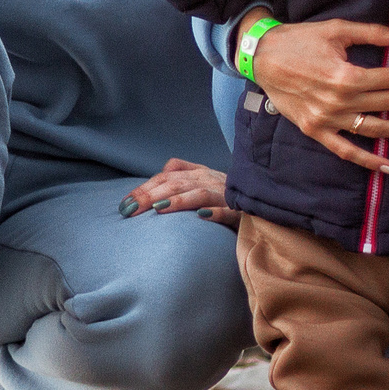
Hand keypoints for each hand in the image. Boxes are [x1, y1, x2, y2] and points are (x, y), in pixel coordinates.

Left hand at [120, 158, 239, 227]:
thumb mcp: (203, 181)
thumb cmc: (227, 195)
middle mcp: (210, 180)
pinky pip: (229, 211)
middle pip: (177, 184)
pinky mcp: (242, 211)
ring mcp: (226, 195)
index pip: (167, 176)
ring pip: (200, 194)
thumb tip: (157, 179)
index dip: (145, 188)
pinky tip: (202, 216)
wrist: (263, 203)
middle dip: (151, 195)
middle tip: (131, 210)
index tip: (125, 203)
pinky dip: (215, 213)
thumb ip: (181, 173)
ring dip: (178, 201)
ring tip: (157, 209)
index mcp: (199, 173)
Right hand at [246, 15, 388, 174]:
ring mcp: (327, 120)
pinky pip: (345, 150)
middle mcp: (339, 102)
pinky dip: (367, 160)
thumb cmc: (299, 39)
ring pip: (375, 129)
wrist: (261, 56)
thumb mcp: (336, 30)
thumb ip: (373, 33)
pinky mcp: (316, 130)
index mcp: (346, 76)